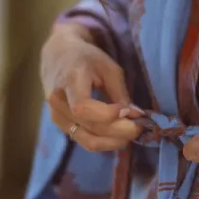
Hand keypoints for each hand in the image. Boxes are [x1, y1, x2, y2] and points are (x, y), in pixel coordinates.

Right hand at [40, 22, 141, 151]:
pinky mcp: (61, 127)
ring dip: (115, 141)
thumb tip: (135, 117)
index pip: (83, 108)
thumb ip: (120, 94)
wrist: (58, 56)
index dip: (108, 115)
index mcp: (69, 81)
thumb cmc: (86, 58)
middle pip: (91, 128)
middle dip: (120, 131)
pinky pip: (86, 142)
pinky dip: (106, 142)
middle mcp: (58, 103)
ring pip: (89, 142)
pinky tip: (118, 134)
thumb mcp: (108, 68)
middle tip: (140, 126)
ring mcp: (57, 118)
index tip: (129, 111)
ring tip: (131, 132)